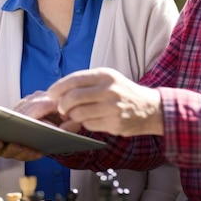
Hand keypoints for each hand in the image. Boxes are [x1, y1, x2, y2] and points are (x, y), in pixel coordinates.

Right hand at [0, 127, 43, 181]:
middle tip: (22, 144)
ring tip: (38, 147)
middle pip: (6, 151)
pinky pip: (28, 153)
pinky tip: (43, 150)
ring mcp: (7, 153)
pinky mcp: (19, 152)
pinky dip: (35, 153)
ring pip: (19, 153)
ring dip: (28, 152)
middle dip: (14, 149)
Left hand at [19, 68, 163, 136]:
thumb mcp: (107, 80)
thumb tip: (57, 94)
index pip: (74, 79)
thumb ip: (84, 84)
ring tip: (77, 114)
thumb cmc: (122, 92)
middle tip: (62, 109)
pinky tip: (92, 119)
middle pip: (73, 98)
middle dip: (62, 105)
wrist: (149, 108)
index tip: (51, 94)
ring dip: (73, 116)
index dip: (58, 88)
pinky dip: (85, 123)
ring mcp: (113, 107)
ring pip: (78, 113)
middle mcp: (109, 89)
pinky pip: (89, 124)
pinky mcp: (115, 123)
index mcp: (105, 75)